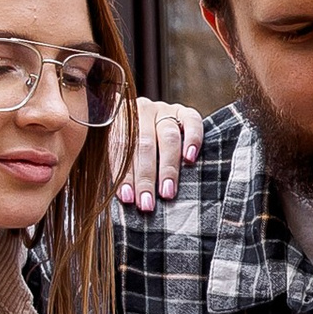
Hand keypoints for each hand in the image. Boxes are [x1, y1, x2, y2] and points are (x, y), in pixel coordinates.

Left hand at [112, 94, 206, 210]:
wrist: (147, 123)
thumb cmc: (132, 149)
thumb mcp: (120, 155)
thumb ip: (120, 169)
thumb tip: (124, 198)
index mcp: (120, 120)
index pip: (120, 147)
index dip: (125, 174)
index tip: (128, 198)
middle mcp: (142, 111)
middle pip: (144, 144)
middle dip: (146, 177)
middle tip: (148, 203)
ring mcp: (164, 110)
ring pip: (168, 137)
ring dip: (168, 168)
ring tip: (167, 192)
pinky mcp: (184, 112)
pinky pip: (192, 122)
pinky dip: (193, 140)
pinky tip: (190, 159)